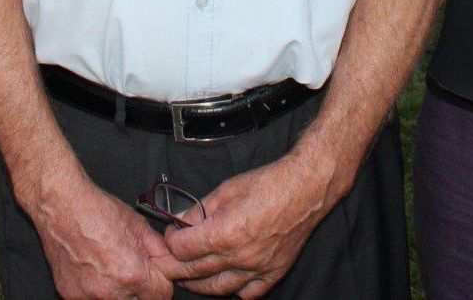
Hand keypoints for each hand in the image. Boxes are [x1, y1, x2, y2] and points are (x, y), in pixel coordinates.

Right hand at [24, 171, 174, 299]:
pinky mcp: (71, 296)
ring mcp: (89, 296)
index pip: (162, 297)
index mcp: (133, 274)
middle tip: (129, 268)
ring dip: (117, 292)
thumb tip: (169, 263)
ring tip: (108, 267)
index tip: (154, 277)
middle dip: (139, 289)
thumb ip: (158, 250)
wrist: (61, 205)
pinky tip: (90, 268)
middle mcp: (111, 291)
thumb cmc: (96, 210)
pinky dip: (94, 289)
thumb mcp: (138, 224)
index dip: (160, 284)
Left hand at [161, 151, 336, 297]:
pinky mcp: (273, 273)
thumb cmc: (268, 184)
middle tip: (167, 259)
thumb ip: (200, 209)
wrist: (304, 189)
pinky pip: (248, 293)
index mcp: (224, 234)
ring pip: (218, 288)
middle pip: (195, 271)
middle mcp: (239, 257)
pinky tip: (226, 282)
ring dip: (198, 283)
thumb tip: (180, 220)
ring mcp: (257, 269)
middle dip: (175, 266)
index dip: (170, 241)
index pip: (183, 249)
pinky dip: (234, 291)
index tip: (169, 235)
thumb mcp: (226, 190)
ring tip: (189, 275)